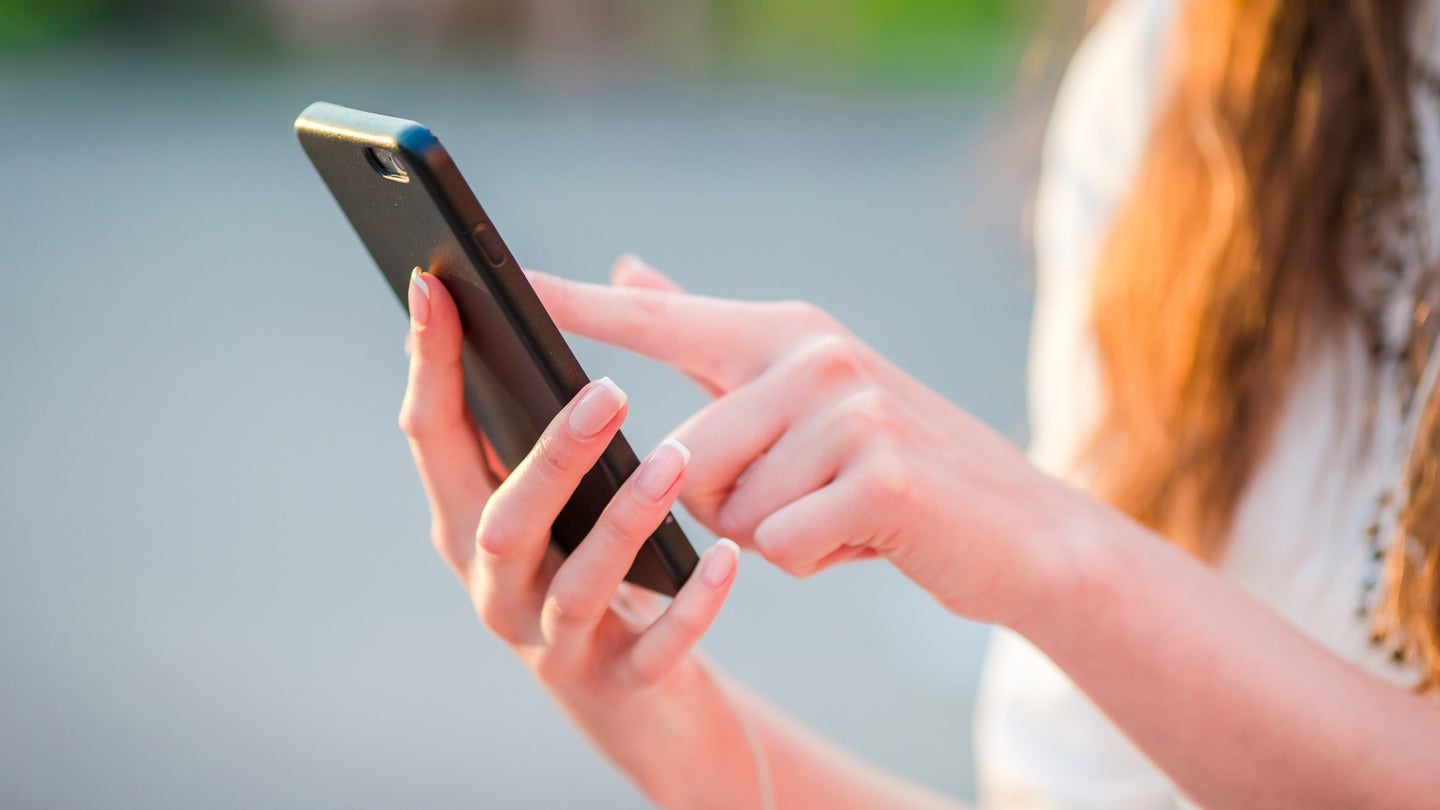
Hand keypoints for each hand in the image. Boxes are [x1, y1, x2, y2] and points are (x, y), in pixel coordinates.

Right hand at [399, 267, 738, 700]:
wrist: (638, 703)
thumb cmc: (597, 570)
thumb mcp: (562, 497)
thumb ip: (556, 413)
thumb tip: (576, 284)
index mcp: (469, 525)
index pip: (433, 440)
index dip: (428, 366)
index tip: (434, 286)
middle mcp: (495, 588)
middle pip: (503, 523)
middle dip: (550, 457)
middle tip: (610, 390)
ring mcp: (554, 644)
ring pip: (578, 586)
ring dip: (623, 522)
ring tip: (673, 463)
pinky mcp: (620, 687)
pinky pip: (656, 649)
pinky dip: (691, 608)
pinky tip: (728, 561)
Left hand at [529, 257, 1077, 624]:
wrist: (1016, 527)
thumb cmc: (891, 463)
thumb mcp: (802, 388)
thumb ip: (707, 331)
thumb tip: (630, 268)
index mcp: (783, 333)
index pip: (657, 321)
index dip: (570, 305)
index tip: (492, 283)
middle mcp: (813, 355)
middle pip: (683, 455)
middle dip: (725, 502)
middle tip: (798, 494)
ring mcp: (851, 411)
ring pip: (728, 510)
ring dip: (771, 534)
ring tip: (835, 512)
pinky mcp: (880, 477)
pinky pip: (778, 548)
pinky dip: (812, 561)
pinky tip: (864, 537)